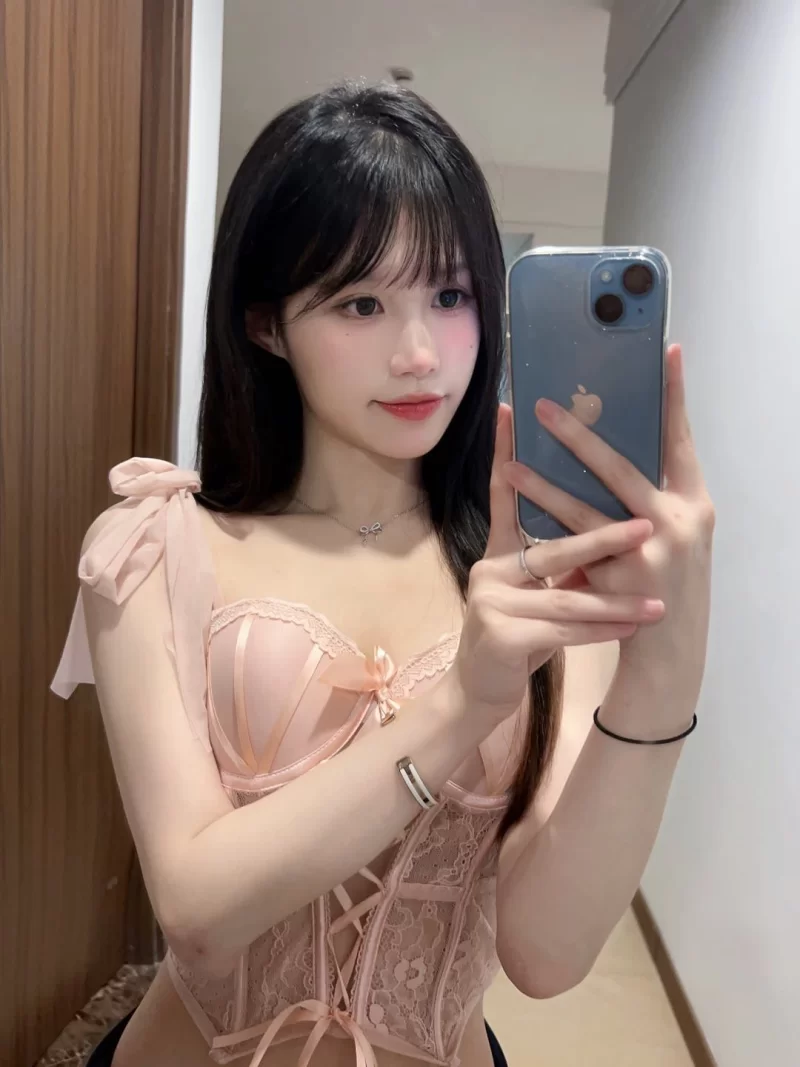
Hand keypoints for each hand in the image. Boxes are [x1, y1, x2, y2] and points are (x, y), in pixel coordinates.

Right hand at [451, 404, 665, 720]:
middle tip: (646, 527)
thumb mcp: (534, 592)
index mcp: (498, 553)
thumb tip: (608, 523)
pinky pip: (562, 632)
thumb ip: (557, 562)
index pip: (504, 495)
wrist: (479, 689)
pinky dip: (601, 632)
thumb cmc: (516, 633)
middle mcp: (490, 570)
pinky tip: (631, 631)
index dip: (507, 452)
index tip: (513, 409)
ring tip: (657, 603)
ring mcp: (491, 603)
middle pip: (553, 549)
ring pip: (565, 597)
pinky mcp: (500, 637)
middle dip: (605, 539)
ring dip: (617, 603)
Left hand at [503, 344, 714, 707]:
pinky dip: (544, 533)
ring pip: (584, 512)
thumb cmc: (667, 582)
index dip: (674, 396)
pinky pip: (572, 552)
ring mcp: (648, 555)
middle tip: (542, 406)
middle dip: (580, 435)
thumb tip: (599, 450)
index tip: (667, 351)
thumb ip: (646, 497)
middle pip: (622, 467)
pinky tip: (516, 518)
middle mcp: (677, 523)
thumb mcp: (672, 534)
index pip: (681, 439)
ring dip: (543, 487)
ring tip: (510, 464)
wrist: (672, 652)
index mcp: (694, 503)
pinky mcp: (618, 585)